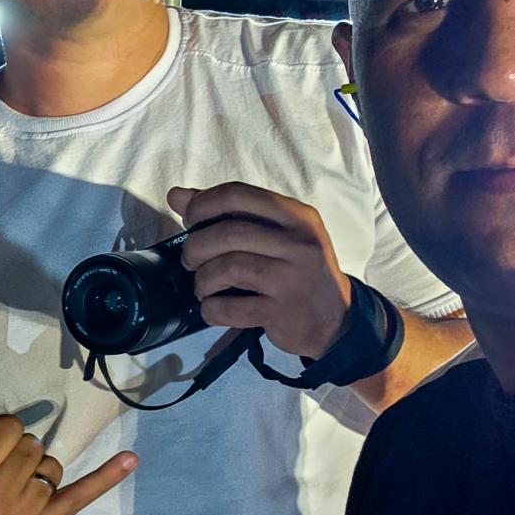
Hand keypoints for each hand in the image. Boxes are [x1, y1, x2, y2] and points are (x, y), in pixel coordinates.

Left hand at [168, 182, 351, 358]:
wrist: (337, 320)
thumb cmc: (297, 270)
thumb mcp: (276, 234)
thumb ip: (229, 213)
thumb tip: (177, 195)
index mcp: (296, 216)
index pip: (238, 195)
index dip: (202, 205)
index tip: (190, 221)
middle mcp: (298, 243)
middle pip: (228, 233)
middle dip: (196, 247)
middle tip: (191, 261)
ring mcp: (292, 279)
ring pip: (228, 268)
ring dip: (203, 280)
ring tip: (203, 287)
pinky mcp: (283, 312)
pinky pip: (231, 308)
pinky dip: (212, 309)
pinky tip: (213, 308)